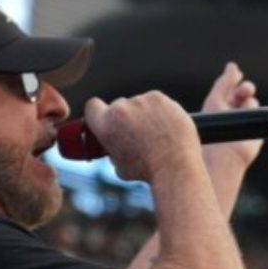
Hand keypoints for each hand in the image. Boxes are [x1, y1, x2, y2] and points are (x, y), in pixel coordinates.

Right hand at [84, 91, 201, 182]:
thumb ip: (113, 147)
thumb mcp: (118, 165)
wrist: (175, 165)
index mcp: (105, 124)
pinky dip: (160, 111)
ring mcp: (141, 100)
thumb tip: (114, 144)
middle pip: (118, 106)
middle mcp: (120, 109)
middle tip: (137, 132)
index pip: (92, 107)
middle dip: (125, 117)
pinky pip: (155, 101)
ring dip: (144, 113)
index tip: (106, 119)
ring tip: (156, 133)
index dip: (99, 113)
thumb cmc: (147, 170)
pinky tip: (166, 126)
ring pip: (139, 103)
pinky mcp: (159, 98)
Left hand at [201, 62, 262, 167]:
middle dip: (245, 88)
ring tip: (244, 108)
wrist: (226, 150)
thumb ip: (224, 82)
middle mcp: (234, 113)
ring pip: (252, 102)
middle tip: (245, 90)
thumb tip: (232, 66)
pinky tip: (254, 115)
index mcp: (221, 106)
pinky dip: (261, 113)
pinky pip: (264, 115)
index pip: (231, 88)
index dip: (235, 79)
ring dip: (249, 101)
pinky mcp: (258, 130)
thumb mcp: (216, 99)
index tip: (237, 73)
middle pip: (244, 92)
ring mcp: (247, 122)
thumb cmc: (216, 126)